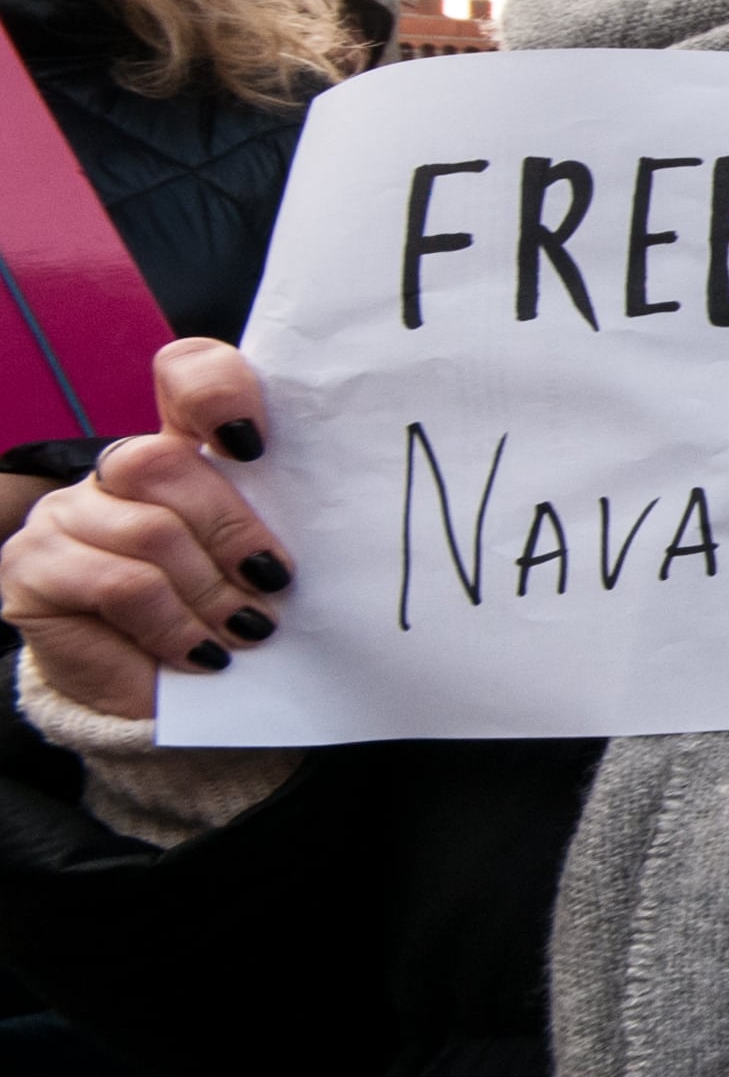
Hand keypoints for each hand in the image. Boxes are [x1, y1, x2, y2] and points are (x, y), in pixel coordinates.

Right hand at [1, 340, 290, 721]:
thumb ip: (282, 519)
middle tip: (273, 581)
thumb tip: (347, 504)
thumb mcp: (265, 563)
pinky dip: (176, 624)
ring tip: (246, 630)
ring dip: (212, 592)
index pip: (186, 373)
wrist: (170, 702)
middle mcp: (116, 471)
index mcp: (182, 451)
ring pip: (151, 530)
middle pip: (165, 461)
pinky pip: (121, 585)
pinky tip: (201, 651)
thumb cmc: (233, 622)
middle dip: (233, 529)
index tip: (257, 443)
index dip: (220, 391)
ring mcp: (65, 514)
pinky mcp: (32, 568)